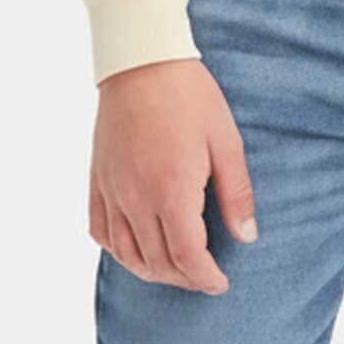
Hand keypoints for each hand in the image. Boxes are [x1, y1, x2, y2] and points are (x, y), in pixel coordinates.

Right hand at [89, 59, 256, 293]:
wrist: (140, 60)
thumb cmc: (189, 97)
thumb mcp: (226, 142)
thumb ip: (236, 194)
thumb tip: (246, 237)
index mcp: (171, 190)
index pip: (187, 257)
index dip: (205, 278)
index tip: (220, 283)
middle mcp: (136, 197)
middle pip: (158, 263)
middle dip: (184, 279)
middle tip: (204, 277)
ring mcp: (112, 191)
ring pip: (127, 254)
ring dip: (153, 271)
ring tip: (176, 270)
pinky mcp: (97, 180)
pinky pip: (100, 231)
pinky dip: (120, 250)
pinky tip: (138, 249)